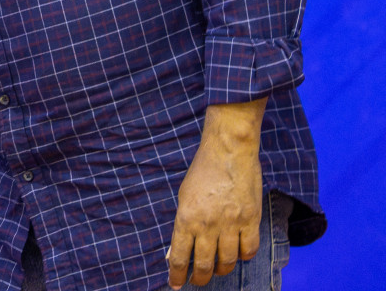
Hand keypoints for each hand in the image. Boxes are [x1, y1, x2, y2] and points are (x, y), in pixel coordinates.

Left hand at [166, 99, 265, 287]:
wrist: (228, 151)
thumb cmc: (203, 171)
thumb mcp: (184, 196)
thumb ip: (184, 223)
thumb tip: (181, 248)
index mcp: (186, 217)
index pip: (180, 256)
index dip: (177, 274)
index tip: (176, 284)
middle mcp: (208, 225)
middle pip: (204, 264)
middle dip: (199, 278)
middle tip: (198, 282)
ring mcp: (231, 224)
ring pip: (228, 261)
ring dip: (222, 269)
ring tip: (218, 269)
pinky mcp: (251, 220)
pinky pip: (249, 249)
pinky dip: (244, 257)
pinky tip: (239, 255)